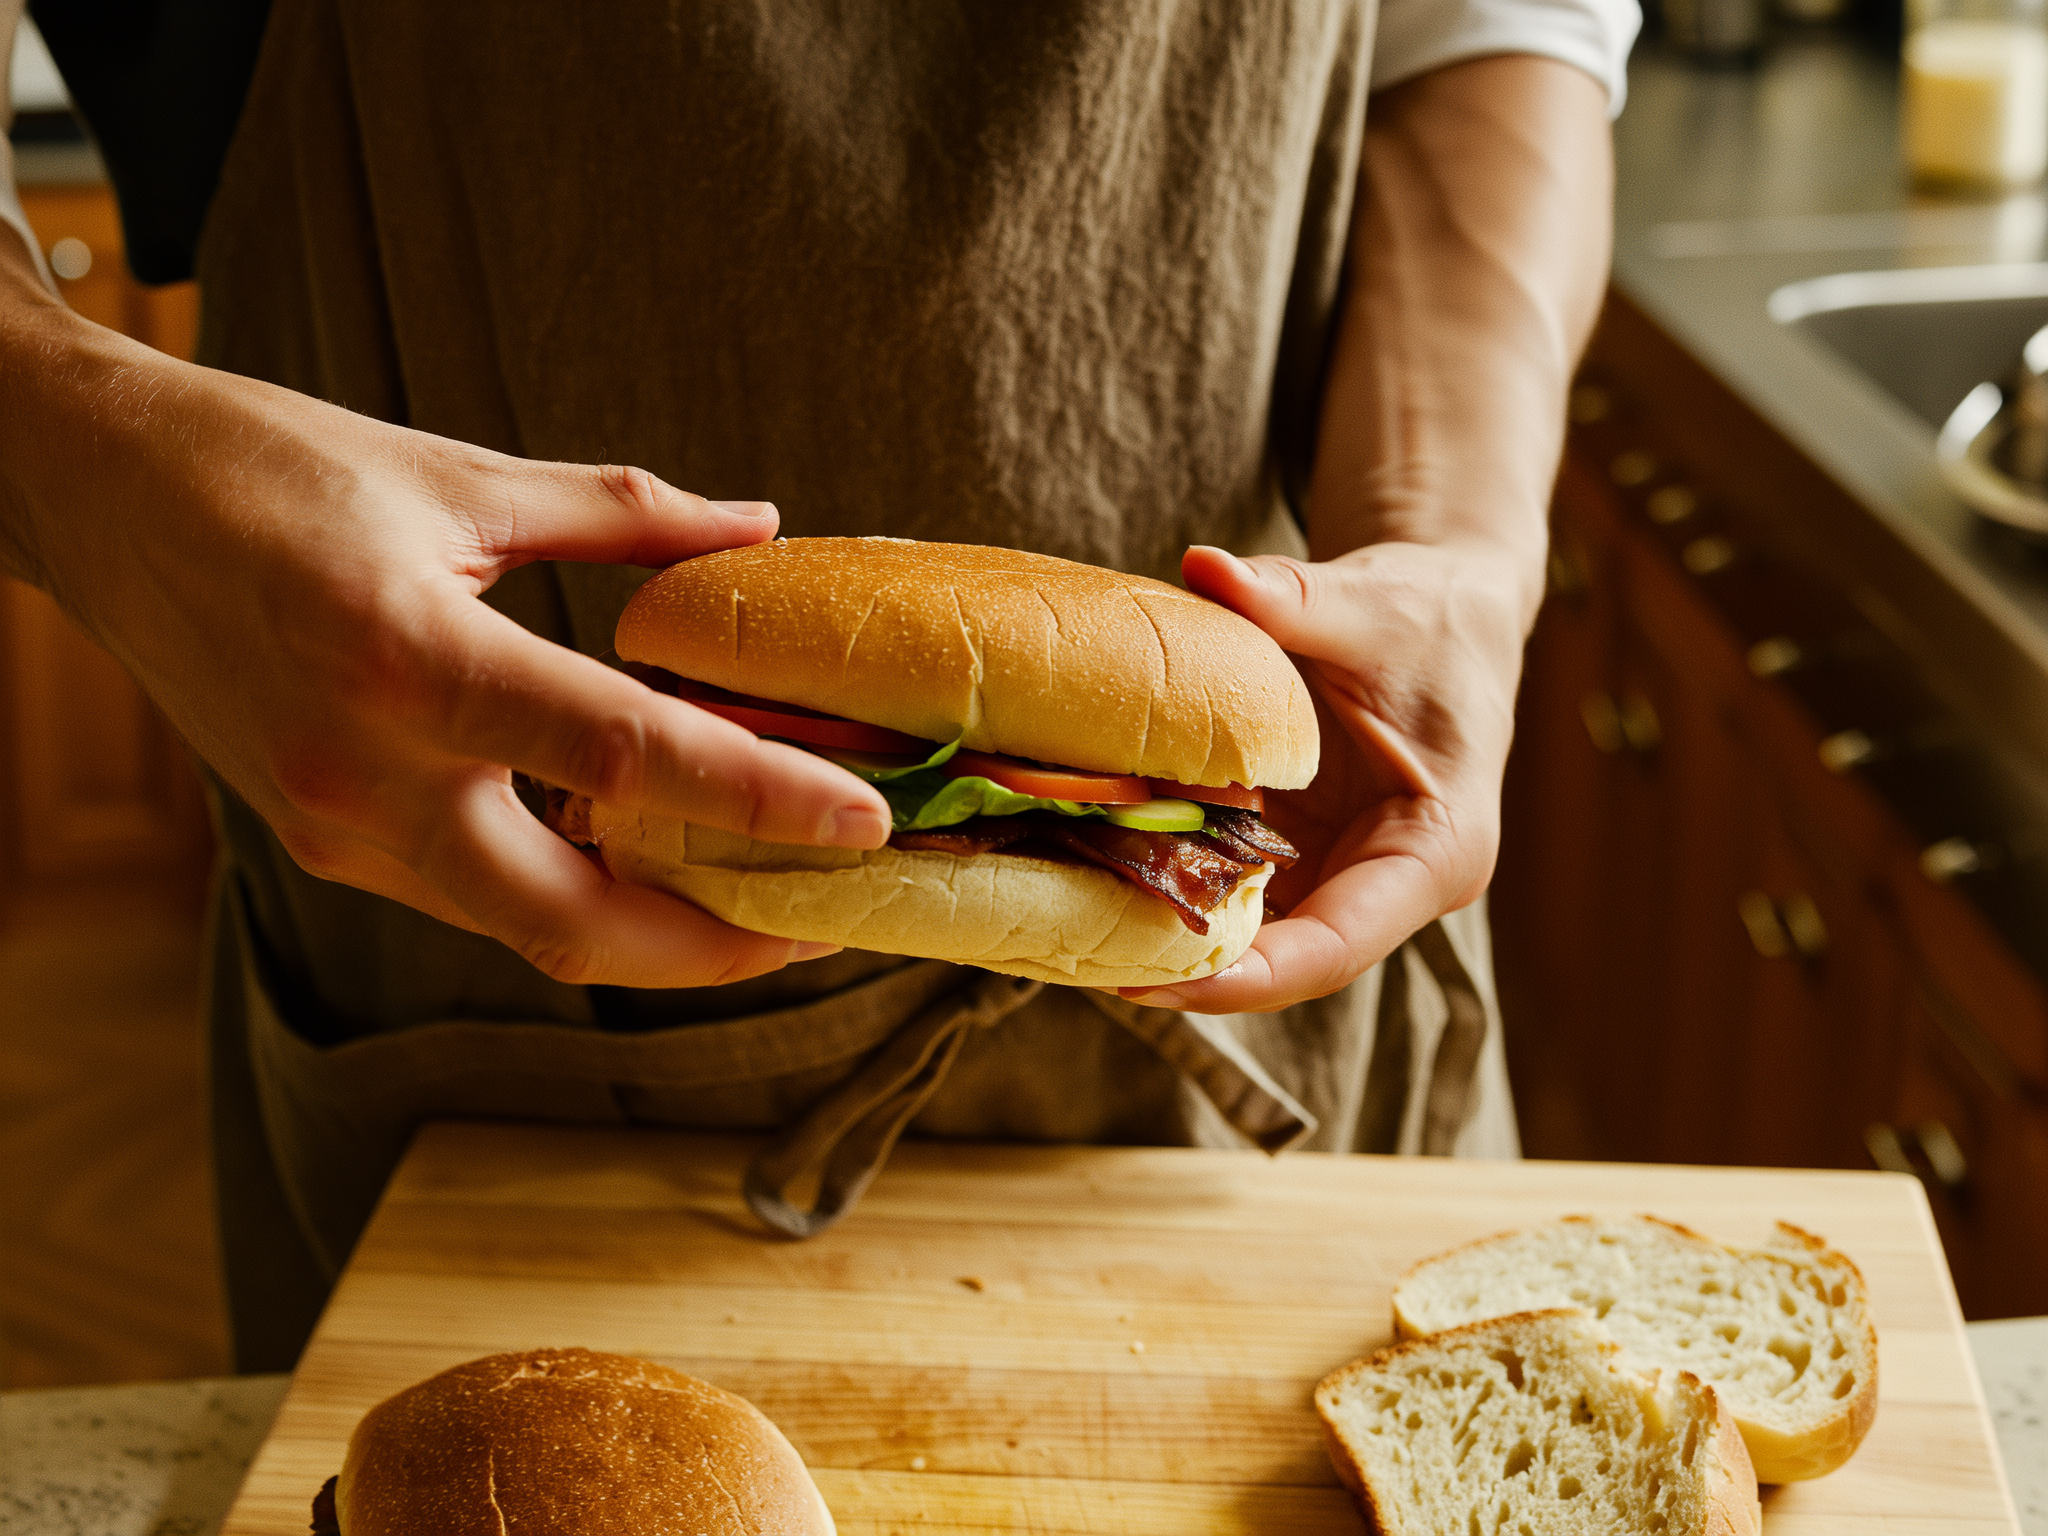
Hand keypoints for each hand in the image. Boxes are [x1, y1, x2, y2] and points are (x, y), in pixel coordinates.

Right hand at [0, 279, 890, 987]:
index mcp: (409, 656)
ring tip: (756, 896)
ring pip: (523, 926)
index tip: (862, 821)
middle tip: (823, 923)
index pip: (622, 755)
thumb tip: (755, 530)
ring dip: (647, 932)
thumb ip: (622, 518)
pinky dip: (566, 890)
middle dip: (713, 950)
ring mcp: (335, 824)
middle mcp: (367, 771)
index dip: (756, 798)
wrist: (89, 498)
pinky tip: (637, 853)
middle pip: (574, 924)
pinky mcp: (321, 837)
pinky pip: (471, 894)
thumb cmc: (262, 466)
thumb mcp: (454, 475)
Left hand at [1118, 541, 1528, 1012]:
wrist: (1444, 609)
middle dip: (1186, 972)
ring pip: (1255, 939)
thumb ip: (1287, 596)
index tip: (1150, 981)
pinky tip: (1096, 876)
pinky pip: (1238, 891)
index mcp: (1435, 853)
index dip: (1240, 979)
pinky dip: (1175, 885)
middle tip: (1079, 961)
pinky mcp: (1306, 857)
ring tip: (1067, 933)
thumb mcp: (1363, 603)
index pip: (1331, 949)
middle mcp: (1391, 886)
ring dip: (1170, 939)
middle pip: (1284, 962)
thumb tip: (1205, 566)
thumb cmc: (1425, 613)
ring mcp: (1345, 878)